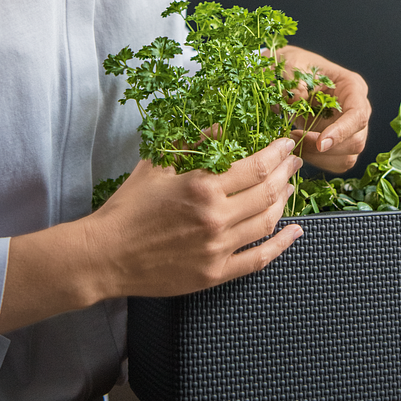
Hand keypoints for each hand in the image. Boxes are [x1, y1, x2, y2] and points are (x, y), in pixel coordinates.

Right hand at [85, 138, 302, 298]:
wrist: (106, 255)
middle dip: (286, 172)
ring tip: (289, 187)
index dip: (277, 152)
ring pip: (267, 222)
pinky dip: (281, 245)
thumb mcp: (158, 164)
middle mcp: (216, 217)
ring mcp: (218, 249)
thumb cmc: (129, 206)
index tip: (286, 143)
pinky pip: (258, 259)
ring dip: (285, 202)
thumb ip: (192, 143)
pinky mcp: (215, 274)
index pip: (256, 166)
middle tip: (294, 162)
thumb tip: (222, 127)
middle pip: (268, 191)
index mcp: (202, 186)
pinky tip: (294, 232)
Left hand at [278, 45, 370, 173]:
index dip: (342, 131)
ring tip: (294, 143)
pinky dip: (318, 162)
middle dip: (326, 148)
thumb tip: (298, 100)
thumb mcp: (291, 65)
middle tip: (295, 140)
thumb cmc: (294, 66)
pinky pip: (336, 163)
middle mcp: (356, 109)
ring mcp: (349, 129)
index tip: (321, 143)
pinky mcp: (339, 144)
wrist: (286, 75)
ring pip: (348, 156)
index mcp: (352, 86)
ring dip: (320, 158)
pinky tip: (300, 149)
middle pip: (357, 140)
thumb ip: (295, 81)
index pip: (357, 114)